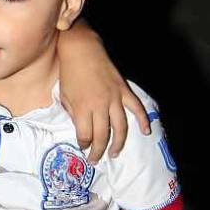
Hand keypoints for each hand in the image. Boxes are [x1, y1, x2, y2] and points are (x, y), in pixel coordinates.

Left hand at [58, 45, 149, 161]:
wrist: (81, 49)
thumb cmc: (69, 72)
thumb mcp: (64, 95)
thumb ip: (72, 113)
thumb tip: (81, 128)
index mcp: (81, 108)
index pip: (85, 135)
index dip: (83, 144)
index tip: (82, 147)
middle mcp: (99, 105)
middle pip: (102, 136)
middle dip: (98, 151)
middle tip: (95, 159)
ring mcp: (113, 98)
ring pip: (120, 127)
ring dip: (118, 143)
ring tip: (114, 153)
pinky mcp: (123, 90)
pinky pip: (136, 108)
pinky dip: (143, 120)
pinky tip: (145, 132)